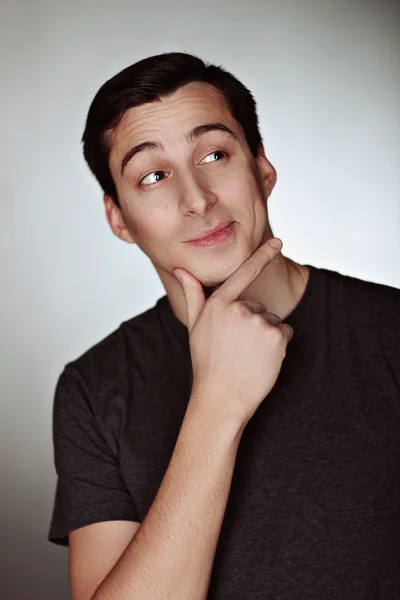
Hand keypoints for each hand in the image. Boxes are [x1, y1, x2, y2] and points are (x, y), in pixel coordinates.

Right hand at [174, 239, 293, 426]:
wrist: (221, 397)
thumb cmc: (207, 362)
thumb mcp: (195, 327)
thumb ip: (193, 295)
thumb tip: (182, 271)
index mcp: (218, 304)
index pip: (243, 274)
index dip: (262, 255)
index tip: (278, 242)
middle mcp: (238, 308)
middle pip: (258, 306)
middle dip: (254, 323)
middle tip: (238, 347)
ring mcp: (258, 321)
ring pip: (272, 320)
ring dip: (266, 335)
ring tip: (248, 355)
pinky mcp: (275, 336)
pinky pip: (285, 332)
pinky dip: (279, 345)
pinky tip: (262, 359)